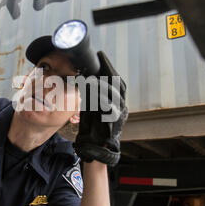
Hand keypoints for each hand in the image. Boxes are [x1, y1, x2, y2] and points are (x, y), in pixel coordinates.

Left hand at [73, 51, 127, 166]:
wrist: (95, 149)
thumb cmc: (92, 127)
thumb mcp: (90, 105)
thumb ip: (90, 92)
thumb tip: (82, 75)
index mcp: (116, 100)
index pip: (116, 80)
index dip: (109, 67)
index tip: (100, 55)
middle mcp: (122, 106)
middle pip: (119, 84)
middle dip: (109, 70)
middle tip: (100, 60)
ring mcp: (121, 115)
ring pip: (116, 95)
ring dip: (103, 85)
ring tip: (92, 77)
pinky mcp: (116, 124)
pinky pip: (111, 109)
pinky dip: (102, 100)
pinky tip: (93, 93)